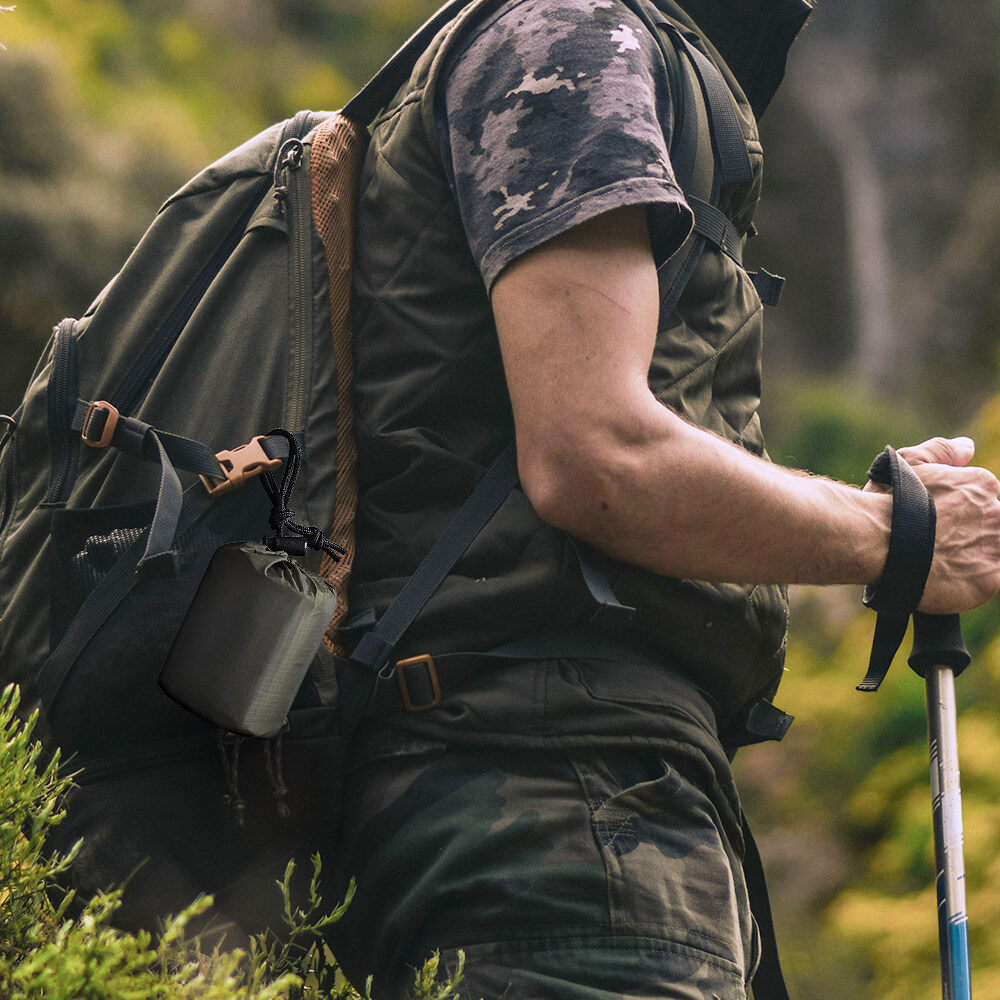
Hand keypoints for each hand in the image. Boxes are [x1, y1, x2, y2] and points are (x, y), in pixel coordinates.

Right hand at [882, 437, 999, 613]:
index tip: (940, 522)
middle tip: (937, 544)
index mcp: (981, 485)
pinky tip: (946, 579)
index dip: (961, 512)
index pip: (985, 500)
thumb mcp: (908, 462)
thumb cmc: (886, 501)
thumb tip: (967, 447)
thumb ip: (942, 451)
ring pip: (993, 552)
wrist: (874, 541)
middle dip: (970, 534)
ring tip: (940, 564)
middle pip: (992, 525)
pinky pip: (991, 581)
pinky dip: (972, 581)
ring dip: (972, 557)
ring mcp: (995, 546)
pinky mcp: (990, 580)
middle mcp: (996, 512)